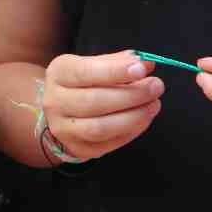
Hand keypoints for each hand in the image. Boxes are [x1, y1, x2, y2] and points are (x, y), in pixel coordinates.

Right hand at [42, 50, 162, 160]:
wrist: (62, 111)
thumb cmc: (84, 83)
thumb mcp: (95, 65)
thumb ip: (119, 63)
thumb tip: (145, 63)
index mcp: (59, 73)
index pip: (85, 72)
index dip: (115, 71)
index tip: (142, 68)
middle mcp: (55, 102)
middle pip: (95, 102)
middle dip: (131, 95)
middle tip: (156, 87)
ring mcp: (64, 129)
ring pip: (100, 128)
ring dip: (133, 117)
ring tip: (154, 104)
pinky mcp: (78, 148)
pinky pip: (108, 143)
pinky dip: (131, 131)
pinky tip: (144, 118)